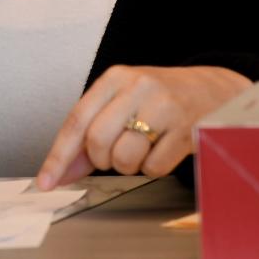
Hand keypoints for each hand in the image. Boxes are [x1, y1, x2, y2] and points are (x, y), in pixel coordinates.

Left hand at [36, 65, 251, 187]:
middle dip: (102, 159)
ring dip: (129, 165)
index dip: (59, 155)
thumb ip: (90, 131)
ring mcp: (163, 107)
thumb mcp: (122, 100)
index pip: (77, 120)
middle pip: (97, 141)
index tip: (45, 181)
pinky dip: (154, 168)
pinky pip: (154, 168)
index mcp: (115, 78)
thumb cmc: (159, 98)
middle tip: (116, 152)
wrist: (213, 89)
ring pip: (124, 158)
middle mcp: (136, 87)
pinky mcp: (186, 129)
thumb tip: (61, 171)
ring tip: (142, 147)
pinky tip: (163, 149)